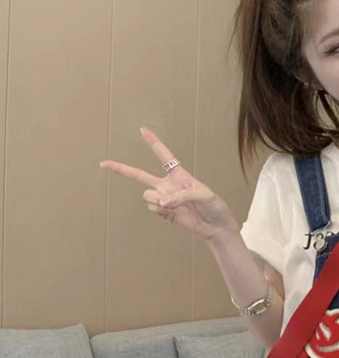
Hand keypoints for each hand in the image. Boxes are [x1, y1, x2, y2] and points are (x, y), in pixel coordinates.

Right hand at [99, 128, 238, 240]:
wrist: (216, 227)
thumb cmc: (214, 207)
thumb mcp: (204, 195)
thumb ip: (182, 195)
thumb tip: (162, 202)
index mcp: (179, 175)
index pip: (164, 156)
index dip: (153, 142)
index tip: (142, 130)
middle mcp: (168, 185)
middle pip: (139, 175)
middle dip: (121, 168)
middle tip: (103, 163)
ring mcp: (164, 199)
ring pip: (147, 195)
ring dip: (157, 199)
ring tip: (173, 205)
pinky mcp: (163, 212)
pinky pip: (152, 208)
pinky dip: (160, 210)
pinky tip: (173, 213)